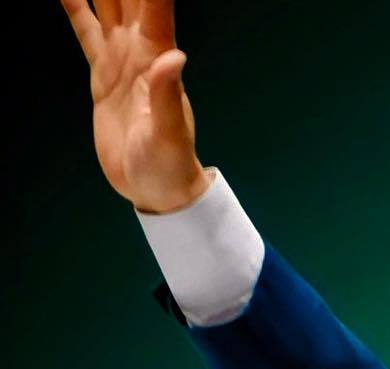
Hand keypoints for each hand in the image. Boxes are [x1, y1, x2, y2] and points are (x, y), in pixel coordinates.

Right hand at [58, 0, 210, 213]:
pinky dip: (75, 4)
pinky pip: (85, 28)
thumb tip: (174, 57)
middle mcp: (140, 48)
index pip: (154, 0)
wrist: (155, 189)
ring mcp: (120, 58)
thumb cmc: (168, 166)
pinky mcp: (102, 72)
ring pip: (106, 1)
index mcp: (158, 55)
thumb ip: (167, 95)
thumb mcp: (167, 134)